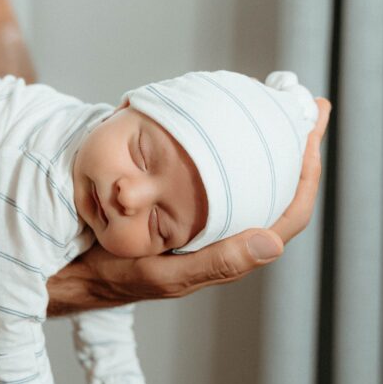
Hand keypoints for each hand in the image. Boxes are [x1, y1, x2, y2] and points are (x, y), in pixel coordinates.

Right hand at [58, 98, 330, 308]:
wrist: (71, 268)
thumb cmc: (115, 276)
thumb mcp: (162, 274)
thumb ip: (215, 263)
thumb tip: (273, 243)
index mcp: (229, 252)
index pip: (287, 215)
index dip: (306, 176)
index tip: (311, 133)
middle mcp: (224, 233)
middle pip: (278, 188)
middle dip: (296, 148)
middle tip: (308, 107)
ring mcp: (205, 218)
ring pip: (252, 178)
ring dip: (268, 144)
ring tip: (278, 108)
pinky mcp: (182, 203)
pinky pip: (219, 173)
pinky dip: (232, 147)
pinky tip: (227, 125)